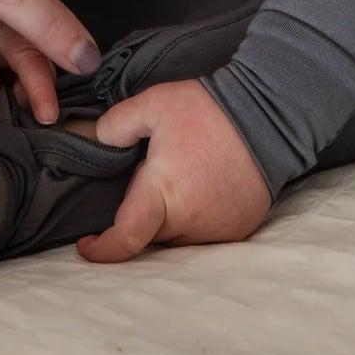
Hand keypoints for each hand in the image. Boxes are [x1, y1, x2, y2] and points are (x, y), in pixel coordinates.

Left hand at [76, 80, 271, 264]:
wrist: (268, 114)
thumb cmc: (206, 110)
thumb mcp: (153, 104)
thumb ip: (115, 125)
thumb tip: (93, 141)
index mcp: (163, 194)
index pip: (126, 239)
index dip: (102, 250)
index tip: (86, 245)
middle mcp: (190, 221)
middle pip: (151, 234)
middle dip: (141, 213)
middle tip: (152, 174)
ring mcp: (218, 230)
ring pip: (177, 237)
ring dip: (169, 218)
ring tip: (181, 178)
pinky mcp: (239, 229)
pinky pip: (204, 234)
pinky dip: (195, 219)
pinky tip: (201, 188)